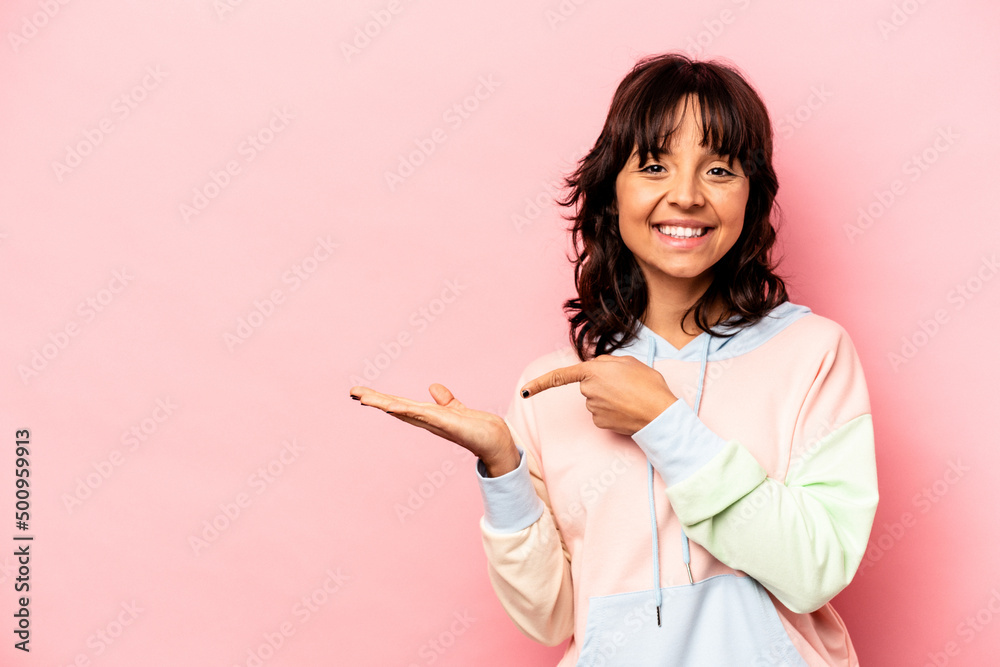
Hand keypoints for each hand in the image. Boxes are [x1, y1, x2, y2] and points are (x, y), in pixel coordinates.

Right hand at [349, 383, 519, 476]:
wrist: (496, 440)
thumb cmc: (476, 428)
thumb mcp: (456, 409)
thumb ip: (444, 400)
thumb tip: (433, 387)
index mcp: (427, 415)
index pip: (400, 404)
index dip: (381, 398)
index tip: (361, 393)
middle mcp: (427, 420)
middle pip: (396, 407)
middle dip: (375, 400)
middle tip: (352, 392)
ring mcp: (436, 423)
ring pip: (405, 410)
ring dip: (384, 403)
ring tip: (365, 397)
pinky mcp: (448, 423)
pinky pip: (424, 415)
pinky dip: (408, 411)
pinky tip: (393, 407)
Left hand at [520, 355, 675, 435]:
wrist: (660, 414)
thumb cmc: (649, 385)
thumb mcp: (629, 362)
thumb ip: (607, 362)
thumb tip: (596, 369)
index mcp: (593, 371)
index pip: (560, 377)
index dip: (540, 384)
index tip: (523, 392)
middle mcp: (588, 390)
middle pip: (587, 384)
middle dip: (601, 382)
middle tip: (626, 383)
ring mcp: (592, 408)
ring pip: (595, 399)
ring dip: (609, 397)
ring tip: (631, 396)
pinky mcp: (599, 423)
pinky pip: (601, 413)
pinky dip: (612, 412)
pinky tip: (627, 410)